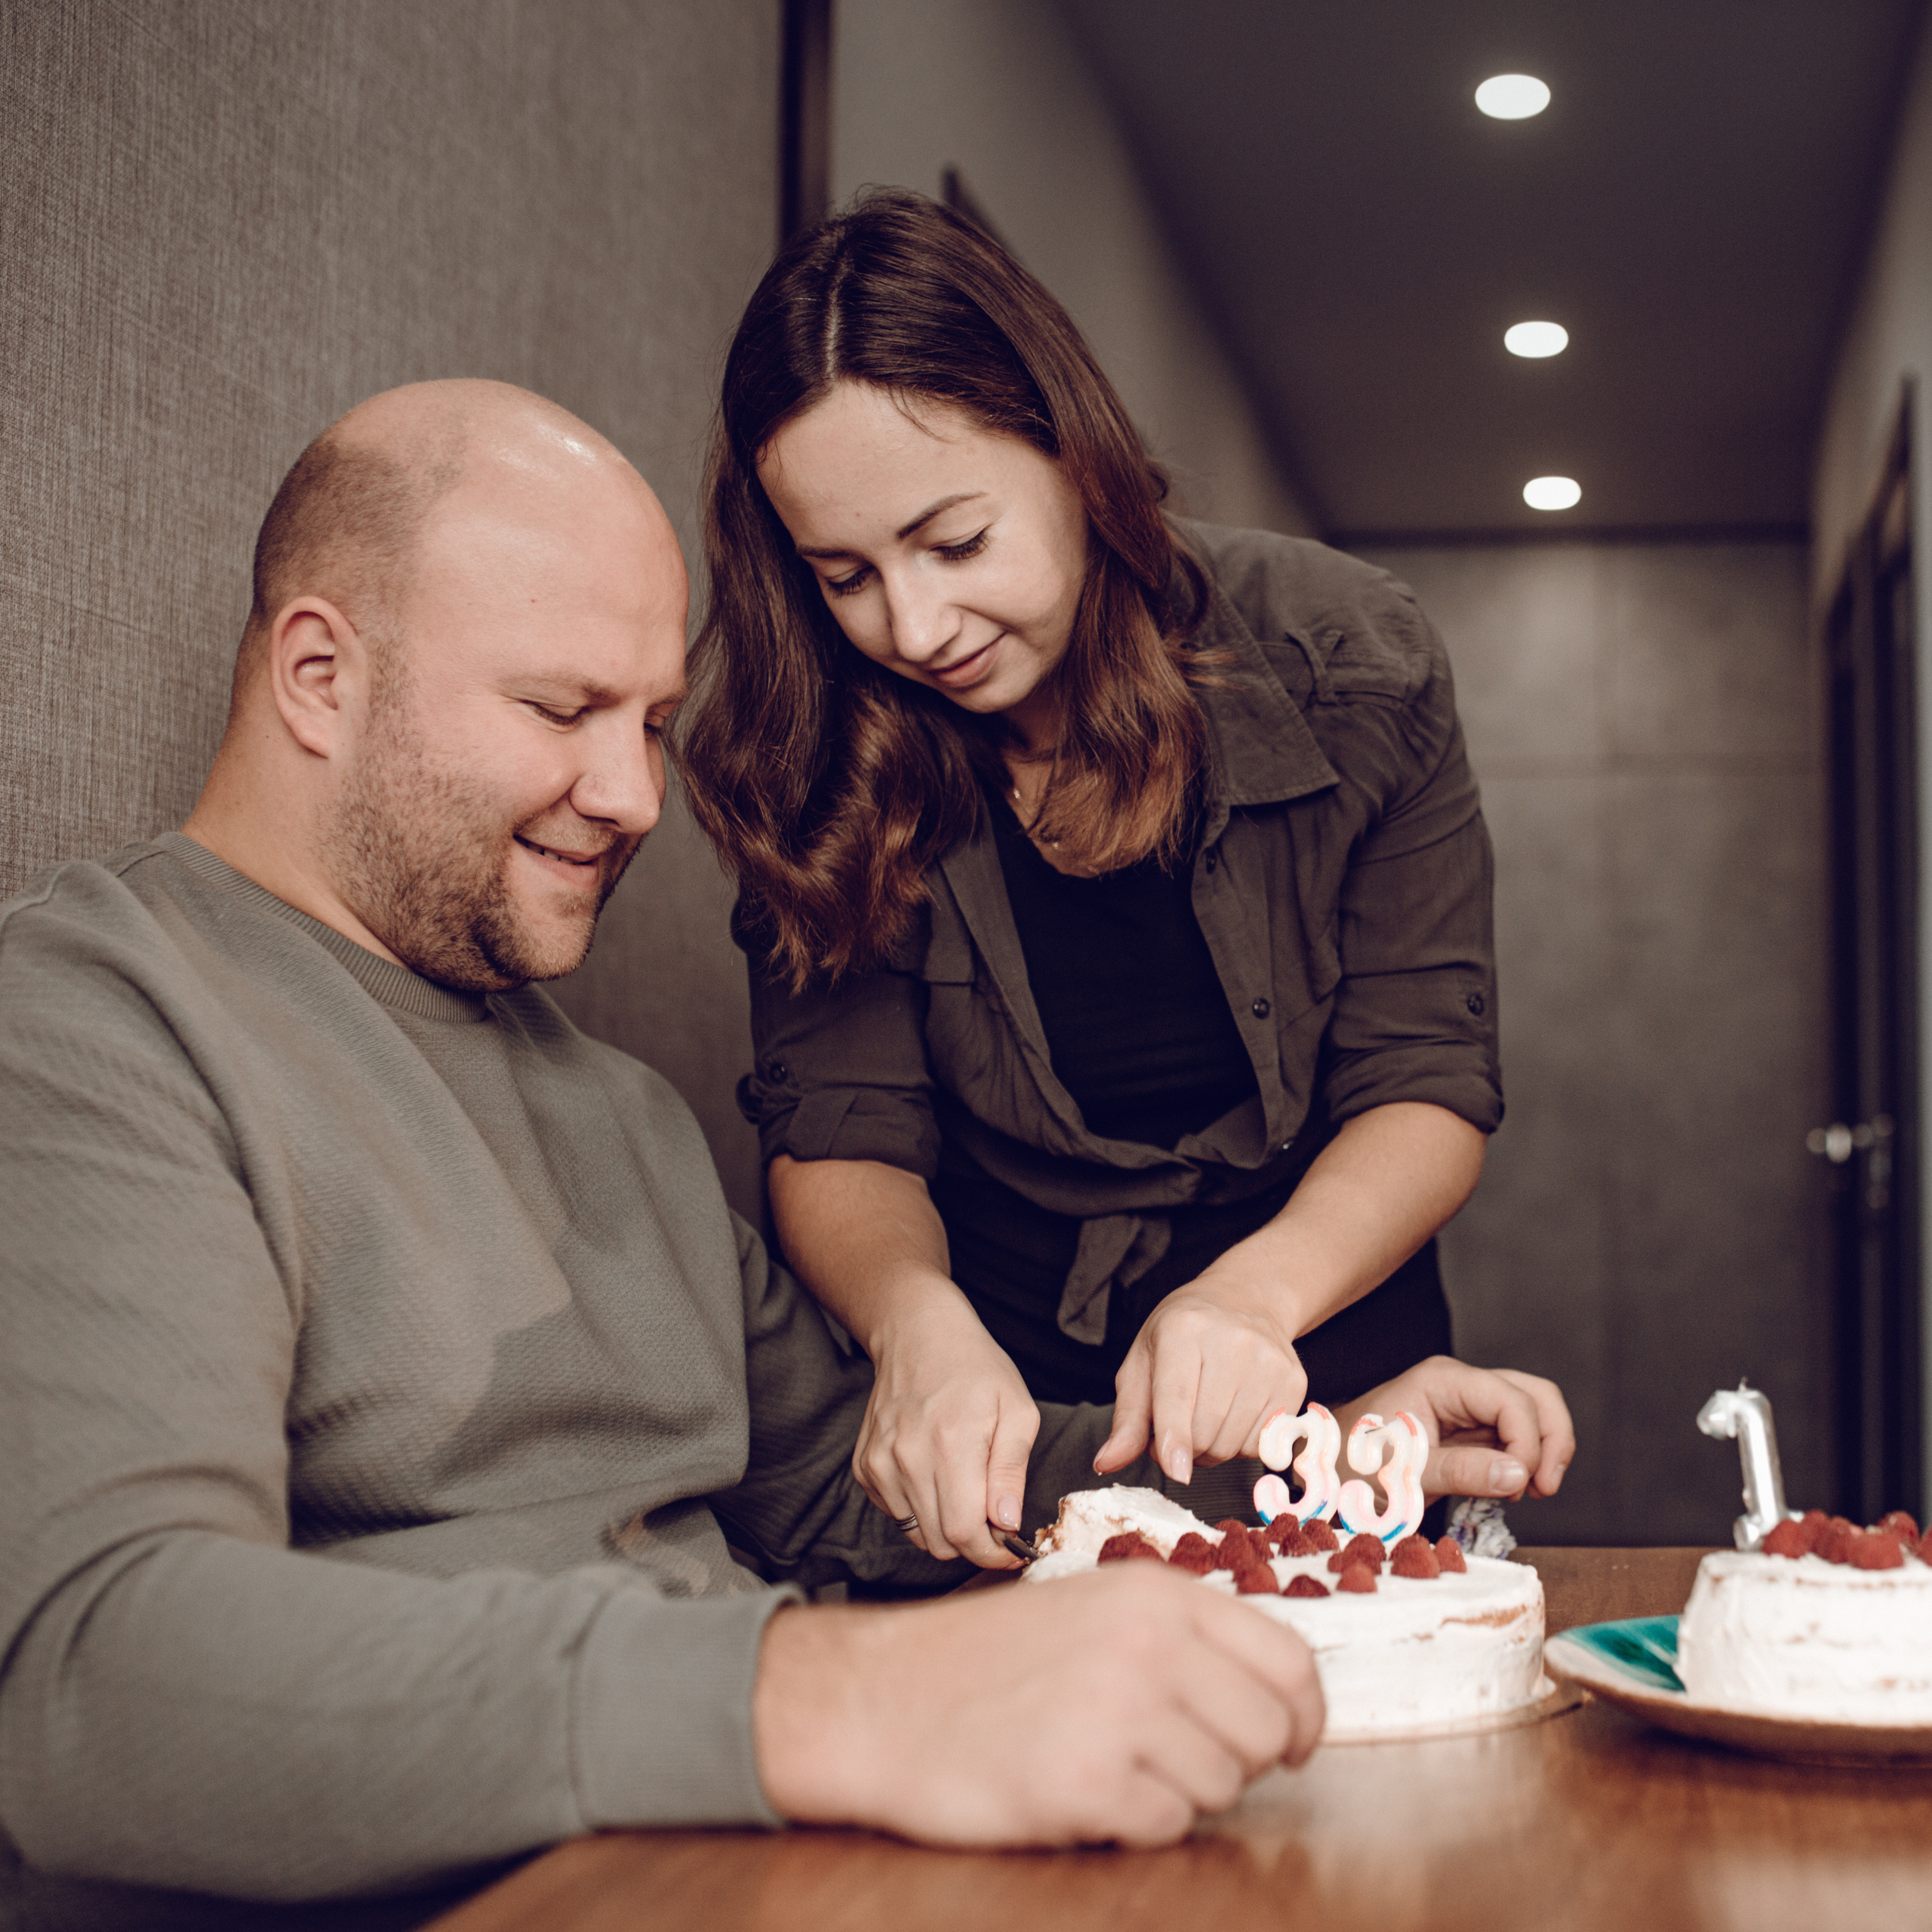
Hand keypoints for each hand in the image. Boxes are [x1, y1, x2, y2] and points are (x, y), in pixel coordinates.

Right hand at [753, 1563, 1324, 1844]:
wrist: (882, 1697)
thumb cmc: (987, 1660)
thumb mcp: (1091, 1611)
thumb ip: (1179, 1637)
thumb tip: (1273, 1693)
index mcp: (1156, 1594)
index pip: (1289, 1660)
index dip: (1304, 1715)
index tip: (1293, 1745)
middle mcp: (1149, 1644)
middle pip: (1267, 1731)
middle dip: (1239, 1762)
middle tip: (1180, 1761)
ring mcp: (1120, 1711)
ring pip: (1223, 1785)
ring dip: (1179, 1792)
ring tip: (1113, 1764)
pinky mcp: (1088, 1781)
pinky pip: (1168, 1827)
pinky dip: (1136, 1822)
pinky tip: (1083, 1789)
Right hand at [853, 1295, 1039, 1567]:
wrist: (918, 1333)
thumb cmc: (976, 1369)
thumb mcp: (1017, 1411)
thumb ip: (1011, 1471)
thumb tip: (1007, 1523)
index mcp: (951, 1444)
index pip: (965, 1533)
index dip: (992, 1552)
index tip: (1009, 1548)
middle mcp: (908, 1457)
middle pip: (940, 1542)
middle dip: (972, 1541)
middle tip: (992, 1517)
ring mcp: (880, 1462)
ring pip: (916, 1534)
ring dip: (944, 1525)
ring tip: (963, 1489)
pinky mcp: (864, 1465)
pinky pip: (895, 1514)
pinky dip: (919, 1508)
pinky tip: (934, 1474)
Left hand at [1093, 1277, 1307, 1484]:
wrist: (1244, 1302)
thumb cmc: (1182, 1336)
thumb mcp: (1143, 1364)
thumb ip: (1128, 1419)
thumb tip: (1107, 1463)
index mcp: (1183, 1330)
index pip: (1178, 1397)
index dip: (1175, 1439)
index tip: (1176, 1471)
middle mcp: (1233, 1341)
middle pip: (1205, 1432)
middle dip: (1184, 1448)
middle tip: (1177, 1428)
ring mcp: (1269, 1361)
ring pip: (1234, 1445)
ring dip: (1212, 1450)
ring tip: (1205, 1418)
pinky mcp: (1294, 1381)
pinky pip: (1262, 1445)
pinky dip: (1242, 1444)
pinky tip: (1235, 1414)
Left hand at [1336, 1356, 1573, 1500]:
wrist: (1327, 1466)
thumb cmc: (1353, 1461)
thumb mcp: (1403, 1471)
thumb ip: (1460, 1471)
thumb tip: (1518, 1475)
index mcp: (1443, 1381)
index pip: (1511, 1399)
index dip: (1529, 1443)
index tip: (1522, 1486)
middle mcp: (1462, 1385)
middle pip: (1535, 1396)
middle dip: (1551, 1440)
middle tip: (1542, 1488)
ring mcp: (1469, 1405)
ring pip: (1533, 1413)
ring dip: (1543, 1452)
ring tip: (1528, 1492)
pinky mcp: (1472, 1429)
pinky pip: (1516, 1437)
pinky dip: (1526, 1461)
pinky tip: (1512, 1488)